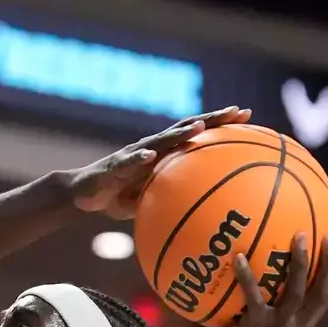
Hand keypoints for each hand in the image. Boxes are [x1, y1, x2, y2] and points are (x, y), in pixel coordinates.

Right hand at [64, 107, 250, 218]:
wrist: (81, 194)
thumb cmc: (118, 196)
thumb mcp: (151, 198)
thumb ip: (173, 198)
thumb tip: (204, 215)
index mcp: (162, 152)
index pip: (195, 132)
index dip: (220, 123)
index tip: (246, 115)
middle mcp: (150, 147)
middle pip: (186, 127)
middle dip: (212, 119)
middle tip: (238, 111)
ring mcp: (132, 155)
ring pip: (160, 140)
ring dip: (179, 133)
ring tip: (199, 128)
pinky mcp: (113, 167)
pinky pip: (127, 163)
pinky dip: (139, 159)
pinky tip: (150, 158)